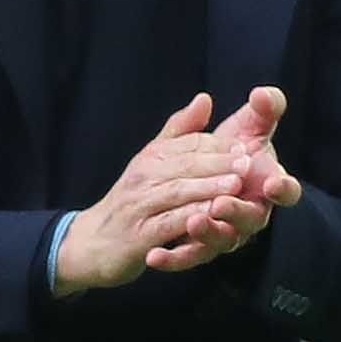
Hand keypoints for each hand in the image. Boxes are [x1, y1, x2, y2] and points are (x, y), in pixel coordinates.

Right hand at [53, 93, 246, 296]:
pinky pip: (168, 225)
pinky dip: (190, 220)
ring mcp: (139, 206)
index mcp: (151, 157)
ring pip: (177, 193)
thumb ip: (181, 132)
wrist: (92, 243)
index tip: (245, 145)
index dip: (217, 145)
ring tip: (236, 185)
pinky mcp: (138, 236)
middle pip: (184, 165)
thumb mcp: (152, 163)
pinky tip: (212, 218)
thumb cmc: (132, 200)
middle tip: (248, 162)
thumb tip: (205, 98)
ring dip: (207, 188)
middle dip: (217, 162)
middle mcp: (143, 177)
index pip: (187, 144)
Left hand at [145, 86, 302, 273]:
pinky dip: (173, 260)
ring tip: (192, 223)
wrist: (205, 176)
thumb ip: (263, 109)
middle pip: (250, 219)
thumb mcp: (249, 125)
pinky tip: (154, 256)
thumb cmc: (236, 149)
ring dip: (209, 234)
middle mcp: (251, 213)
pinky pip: (188, 257)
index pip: (286, 191)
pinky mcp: (200, 248)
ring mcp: (227, 233)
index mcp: (267, 186)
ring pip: (221, 240)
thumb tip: (262, 94)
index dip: (283, 189)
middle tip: (221, 203)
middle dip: (237, 212)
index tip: (273, 182)